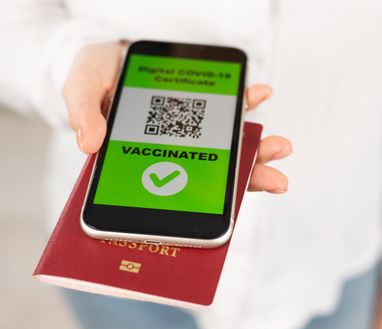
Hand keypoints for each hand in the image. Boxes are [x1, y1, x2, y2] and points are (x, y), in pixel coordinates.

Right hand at [63, 42, 290, 193]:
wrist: (109, 49)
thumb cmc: (95, 77)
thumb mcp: (81, 89)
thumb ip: (84, 113)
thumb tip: (89, 143)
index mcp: (147, 155)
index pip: (178, 186)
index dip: (204, 200)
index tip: (231, 208)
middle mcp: (175, 146)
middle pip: (213, 170)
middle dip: (247, 176)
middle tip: (276, 182)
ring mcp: (192, 124)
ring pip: (227, 142)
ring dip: (257, 145)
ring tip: (281, 147)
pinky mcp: (202, 99)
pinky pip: (227, 104)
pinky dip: (245, 100)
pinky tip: (260, 94)